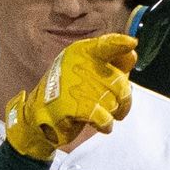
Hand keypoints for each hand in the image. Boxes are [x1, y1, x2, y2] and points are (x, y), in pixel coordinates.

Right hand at [5, 33, 136, 159]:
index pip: (106, 44)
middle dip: (123, 100)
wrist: (37, 117)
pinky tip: (103, 126)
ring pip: (112, 101)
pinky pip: (102, 116)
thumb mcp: (89, 74)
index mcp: (81, 53)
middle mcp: (77, 64)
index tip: (132, 43)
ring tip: (103, 115)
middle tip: (118, 107)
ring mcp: (72, 85)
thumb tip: (132, 55)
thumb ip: (112, 64)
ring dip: (112, 113)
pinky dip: (106, 124)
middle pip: (119, 81)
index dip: (120, 43)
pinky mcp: (70, 106)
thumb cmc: (69, 94)